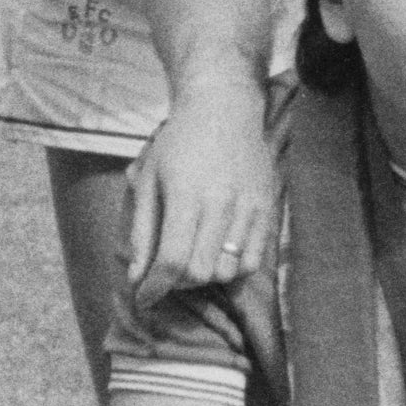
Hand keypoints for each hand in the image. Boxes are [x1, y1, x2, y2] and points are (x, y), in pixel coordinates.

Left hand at [123, 71, 277, 293]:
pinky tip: (218, 253)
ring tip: (194, 257)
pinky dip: (233, 268)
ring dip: (206, 275)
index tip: (145, 298)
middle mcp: (221, 204)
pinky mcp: (268, 210)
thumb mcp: (149, 179)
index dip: (155, 288)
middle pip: (200, 272)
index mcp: (186, 195)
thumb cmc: (179, 143)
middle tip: (168, 269)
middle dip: (178, 281)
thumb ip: (143, 231)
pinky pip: (252, 261)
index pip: (173, 260)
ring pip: (228, 271)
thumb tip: (137, 277)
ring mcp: (249, 208)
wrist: (224, 108)